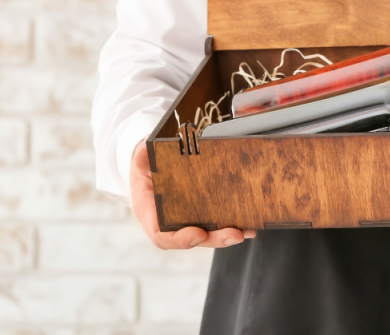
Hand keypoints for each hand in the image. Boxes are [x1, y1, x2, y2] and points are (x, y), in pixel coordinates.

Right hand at [130, 141, 255, 248]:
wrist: (154, 164)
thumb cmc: (145, 165)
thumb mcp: (140, 158)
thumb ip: (142, 155)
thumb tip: (146, 148)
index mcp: (151, 214)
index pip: (162, 236)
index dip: (181, 239)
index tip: (199, 233)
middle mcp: (170, 222)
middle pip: (192, 239)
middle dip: (215, 239)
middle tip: (235, 234)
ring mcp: (188, 219)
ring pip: (208, 235)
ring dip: (228, 235)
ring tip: (247, 231)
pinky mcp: (202, 213)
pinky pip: (216, 223)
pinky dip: (233, 225)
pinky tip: (249, 224)